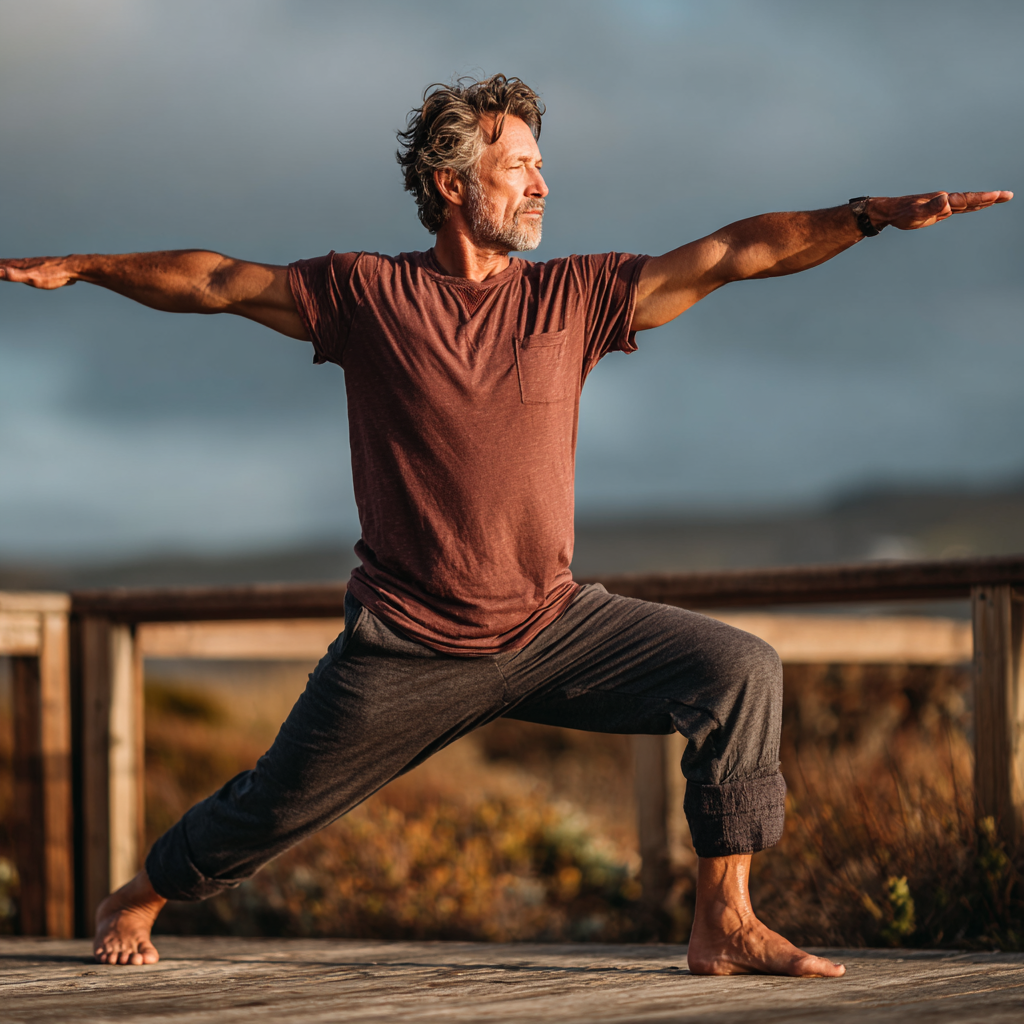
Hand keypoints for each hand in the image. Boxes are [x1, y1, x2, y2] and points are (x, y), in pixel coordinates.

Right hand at [0, 256, 76, 288]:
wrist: (73, 268)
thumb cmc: (53, 274)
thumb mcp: (31, 277)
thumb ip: (13, 275)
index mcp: (22, 265)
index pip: (3, 265)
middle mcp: (28, 263)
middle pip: (9, 264)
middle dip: (0, 265)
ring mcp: (37, 265)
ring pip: (20, 265)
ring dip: (10, 265)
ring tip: (6, 266)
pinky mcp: (45, 269)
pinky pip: (30, 269)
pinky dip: (24, 269)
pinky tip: (29, 270)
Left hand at [868, 190, 1011, 230]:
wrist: (890, 211)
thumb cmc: (901, 213)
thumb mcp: (915, 213)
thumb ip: (931, 208)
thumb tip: (946, 200)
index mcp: (943, 200)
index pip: (966, 200)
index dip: (982, 198)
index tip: (997, 195)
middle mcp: (946, 200)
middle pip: (971, 199)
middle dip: (990, 198)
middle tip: (1008, 195)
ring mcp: (943, 204)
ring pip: (967, 203)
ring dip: (984, 201)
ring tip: (999, 198)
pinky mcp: (939, 210)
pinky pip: (959, 207)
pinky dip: (971, 205)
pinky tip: (977, 205)